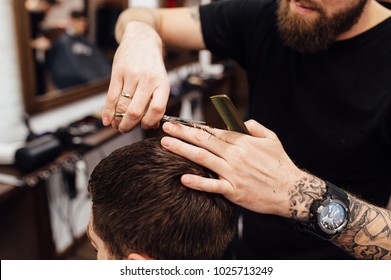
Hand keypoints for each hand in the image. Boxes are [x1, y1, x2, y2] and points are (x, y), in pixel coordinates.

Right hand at [102, 22, 169, 131]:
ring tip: (116, 125)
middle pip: (137, 110)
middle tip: (125, 130)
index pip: (157, 109)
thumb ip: (156, 100)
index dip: (150, 122)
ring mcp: (132, 75)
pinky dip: (108, 111)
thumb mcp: (160, 80)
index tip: (145, 126)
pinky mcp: (117, 72)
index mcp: (162, 83)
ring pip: (122, 105)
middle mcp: (147, 80)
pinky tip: (107, 120)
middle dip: (129, 125)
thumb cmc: (152, 65)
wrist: (142, 39)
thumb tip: (151, 124)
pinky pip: (111, 96)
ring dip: (118, 120)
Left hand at [161, 119, 308, 217]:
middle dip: (182, 132)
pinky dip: (198, 182)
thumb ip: (255, 127)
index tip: (180, 122)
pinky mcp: (234, 191)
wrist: (291, 190)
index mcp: (242, 142)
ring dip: (183, 150)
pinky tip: (183, 178)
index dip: (194, 127)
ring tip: (166, 144)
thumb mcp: (271, 139)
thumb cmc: (280, 165)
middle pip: (203, 141)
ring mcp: (233, 173)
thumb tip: (241, 122)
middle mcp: (234, 155)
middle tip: (165, 127)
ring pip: (203, 158)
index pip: (213, 131)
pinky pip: (213, 186)